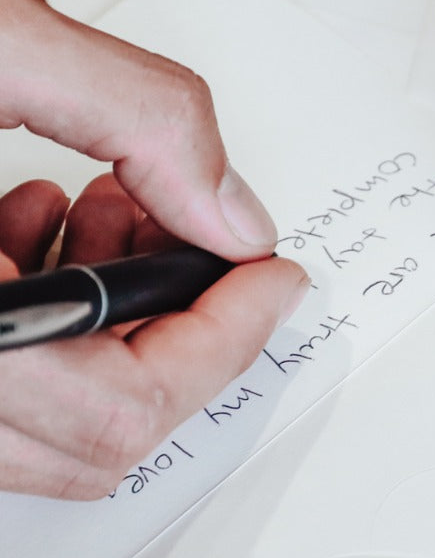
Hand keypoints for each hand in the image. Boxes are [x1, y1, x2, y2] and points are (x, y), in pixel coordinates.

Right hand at [0, 0, 306, 497]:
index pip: (125, 407)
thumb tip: (240, 220)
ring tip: (110, 201)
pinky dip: (48, 316)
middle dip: (180, 334)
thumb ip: (145, 119)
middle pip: (96, 438)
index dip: (227, 342)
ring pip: (44, 428)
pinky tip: (31, 208)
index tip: (279, 277)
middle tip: (200, 238)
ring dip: (113, 323)